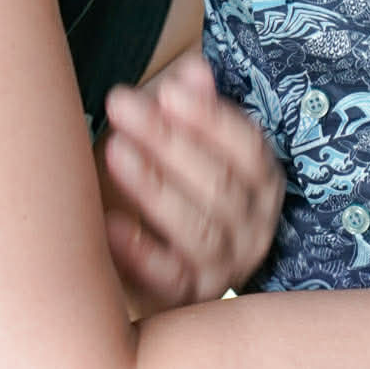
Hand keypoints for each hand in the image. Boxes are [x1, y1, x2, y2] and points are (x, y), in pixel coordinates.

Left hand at [100, 53, 283, 310]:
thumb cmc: (172, 194)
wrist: (151, 272)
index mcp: (261, 185)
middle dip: (170, 141)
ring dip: (156, 187)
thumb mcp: (185, 148)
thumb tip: (195, 70)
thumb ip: (194, 110)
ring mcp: (224, 268)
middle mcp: (253, 228)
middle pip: (220, 185)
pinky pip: (169, 278)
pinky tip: (108, 223)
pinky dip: (140, 251)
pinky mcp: (187, 298)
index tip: (167, 90)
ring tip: (115, 150)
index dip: (210, 118)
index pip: (249, 149)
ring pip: (200, 230)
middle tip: (123, 106)